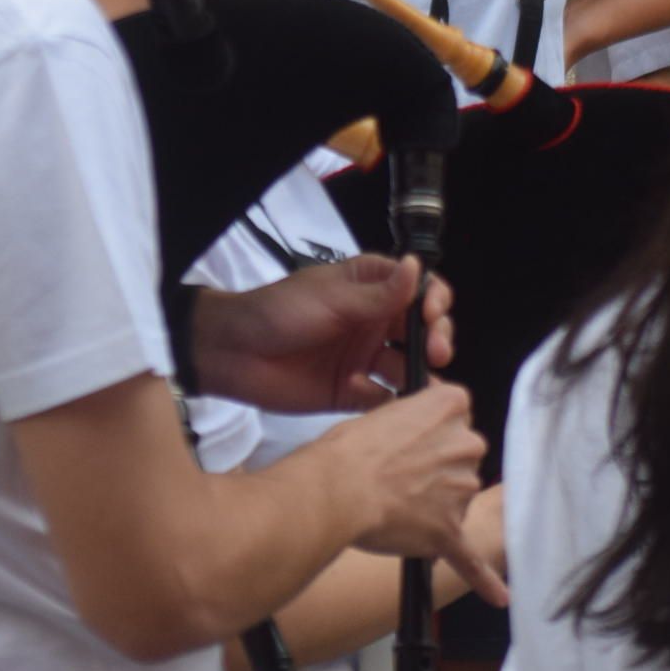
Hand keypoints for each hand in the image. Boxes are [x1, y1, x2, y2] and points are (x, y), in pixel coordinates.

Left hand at [192, 255, 456, 412]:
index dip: (434, 300)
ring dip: (422, 375)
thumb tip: (416, 267)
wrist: (232, 353)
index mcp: (369, 289)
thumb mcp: (330, 298)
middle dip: (437, 339)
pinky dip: (393, 403)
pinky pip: (384, 400)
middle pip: (422, 331)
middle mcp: (373, 323)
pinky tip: (388, 402)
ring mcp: (364, 358)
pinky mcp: (351, 392)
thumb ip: (376, 294)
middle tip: (438, 353)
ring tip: (423, 386)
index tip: (432, 314)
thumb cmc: (277, 313)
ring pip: (408, 367)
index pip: (418, 289)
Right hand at [315, 382, 503, 603]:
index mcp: (452, 407)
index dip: (431, 431)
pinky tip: (498, 596)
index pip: (457, 416)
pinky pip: (471, 558)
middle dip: (437, 466)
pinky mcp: (450, 529)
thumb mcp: (384, 411)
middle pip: (463, 456)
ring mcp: (463, 489)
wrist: (336, 489)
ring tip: (395, 504)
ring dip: (436, 503)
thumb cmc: (349, 451)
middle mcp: (467, 444)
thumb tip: (415, 432)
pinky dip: (484, 578)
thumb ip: (414, 420)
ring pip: (458, 498)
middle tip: (399, 474)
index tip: (413, 439)